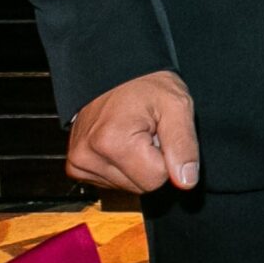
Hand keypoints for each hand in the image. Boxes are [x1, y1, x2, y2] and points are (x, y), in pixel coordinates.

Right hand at [66, 69, 198, 192]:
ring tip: (135, 135)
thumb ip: (184, 145)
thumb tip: (186, 182)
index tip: (161, 134)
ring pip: (128, 187)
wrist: (114, 74)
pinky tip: (122, 144)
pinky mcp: (77, 168)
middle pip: (141, 186)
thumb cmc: (147, 86)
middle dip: (153, 162)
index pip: (156, 180)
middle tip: (149, 133)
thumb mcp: (177, 106)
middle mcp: (87, 157)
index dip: (168, 158)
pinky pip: (112, 183)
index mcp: (111, 142)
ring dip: (138, 165)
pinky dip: (123, 167)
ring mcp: (78, 164)